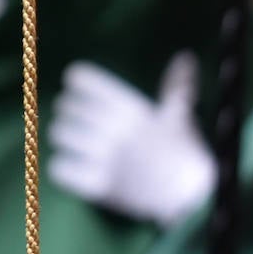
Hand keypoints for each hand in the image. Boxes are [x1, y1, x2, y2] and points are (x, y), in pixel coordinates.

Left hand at [47, 52, 215, 225]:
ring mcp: (106, 158)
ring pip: (60, 135)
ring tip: (71, 141)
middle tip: (74, 117)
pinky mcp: (99, 185)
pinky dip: (62, 167)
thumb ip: (176, 85)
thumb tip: (186, 56)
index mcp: (132, 109)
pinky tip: (72, 167)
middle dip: (69, 111)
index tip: (74, 84)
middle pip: (67, 108)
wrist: (192, 197)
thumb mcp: (180, 115)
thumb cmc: (186, 153)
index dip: (77, 80)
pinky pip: (60, 168)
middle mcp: (115, 130)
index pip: (85, 80)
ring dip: (64, 137)